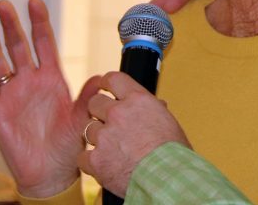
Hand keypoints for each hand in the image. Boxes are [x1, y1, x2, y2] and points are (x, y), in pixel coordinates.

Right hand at [0, 0, 99, 197]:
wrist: (51, 173)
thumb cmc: (68, 144)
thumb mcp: (82, 117)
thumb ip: (88, 97)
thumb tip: (100, 77)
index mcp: (52, 78)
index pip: (44, 42)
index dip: (39, 22)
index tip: (34, 1)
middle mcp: (31, 81)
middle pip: (18, 46)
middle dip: (11, 25)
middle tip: (3, 4)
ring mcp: (13, 94)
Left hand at [77, 72, 191, 196]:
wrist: (168, 179)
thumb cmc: (173, 153)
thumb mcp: (167, 120)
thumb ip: (153, 110)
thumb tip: (156, 106)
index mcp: (137, 100)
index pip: (114, 79)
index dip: (106, 82)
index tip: (103, 85)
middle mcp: (118, 113)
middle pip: (95, 102)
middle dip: (98, 111)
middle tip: (106, 121)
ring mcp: (105, 136)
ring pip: (88, 129)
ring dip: (97, 138)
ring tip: (111, 148)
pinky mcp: (97, 159)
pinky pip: (83, 156)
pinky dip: (91, 162)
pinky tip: (103, 164)